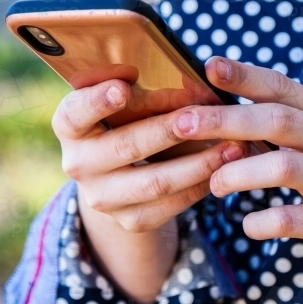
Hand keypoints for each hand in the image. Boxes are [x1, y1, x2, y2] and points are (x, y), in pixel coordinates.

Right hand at [53, 78, 246, 303]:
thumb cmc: (127, 122)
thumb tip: (193, 82)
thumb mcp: (126, 104)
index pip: (75, 113)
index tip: (124, 86)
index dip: (98, 101)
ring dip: (199, 163)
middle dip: (169, 129)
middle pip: (126, 146)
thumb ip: (145, 92)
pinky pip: (171, 205)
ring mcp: (102, 198)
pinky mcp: (130, 221)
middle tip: (205, 115)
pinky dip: (201, 185)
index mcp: (69, 126)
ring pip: (156, 181)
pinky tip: (224, 170)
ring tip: (233, 146)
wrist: (118, 177)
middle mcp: (78, 164)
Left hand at [172, 57, 302, 303]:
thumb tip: (220, 107)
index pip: (281, 87)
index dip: (244, 75)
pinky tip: (248, 225)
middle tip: (181, 124)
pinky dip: (267, 222)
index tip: (207, 65)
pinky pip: (299, 219)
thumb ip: (282, 122)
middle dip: (224, 120)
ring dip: (241, 173)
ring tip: (214, 185)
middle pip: (276, 121)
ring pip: (286, 167)